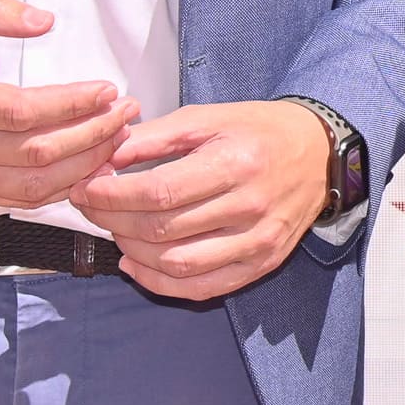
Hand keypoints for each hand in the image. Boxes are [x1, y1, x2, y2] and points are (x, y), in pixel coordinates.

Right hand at [0, 0, 136, 207]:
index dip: (70, 105)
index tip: (107, 90)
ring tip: (117, 140)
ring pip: (31, 186)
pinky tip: (88, 166)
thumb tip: (43, 21)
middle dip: (90, 136)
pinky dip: (60, 189)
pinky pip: (17, 200)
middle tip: (127, 114)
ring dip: (83, 166)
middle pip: (32, 154)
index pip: (18, 112)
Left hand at [74, 100, 332, 301]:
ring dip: (132, 251)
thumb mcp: (208, 117)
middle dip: (113, 220)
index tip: (85, 188)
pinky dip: (160, 282)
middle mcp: (249, 207)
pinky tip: (135, 264)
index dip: (112, 196)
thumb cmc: (259, 131)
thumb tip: (106, 155)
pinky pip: (202, 288)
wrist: (319, 154)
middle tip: (91, 206)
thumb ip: (155, 136)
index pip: (159, 192)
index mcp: (235, 163)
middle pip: (163, 229)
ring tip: (114, 229)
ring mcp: (258, 242)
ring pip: (178, 264)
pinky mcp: (261, 264)